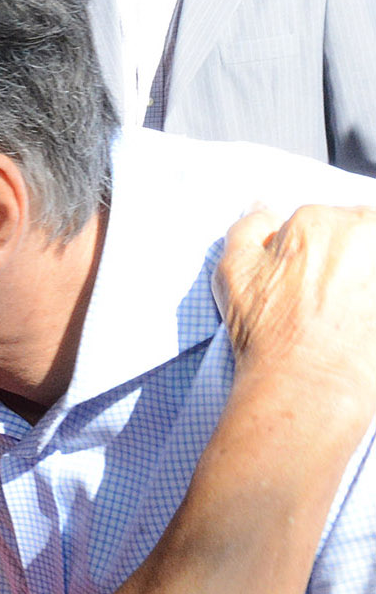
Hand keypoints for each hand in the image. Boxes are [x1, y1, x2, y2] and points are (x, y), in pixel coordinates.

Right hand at [216, 206, 375, 407]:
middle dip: (349, 258)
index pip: (325, 222)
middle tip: (333, 299)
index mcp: (318, 220)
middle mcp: (365, 231)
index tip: (308, 281)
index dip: (314, 253)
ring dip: (366, 276)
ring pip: (373, 258)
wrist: (311, 384)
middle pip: (362, 232)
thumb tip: (265, 209)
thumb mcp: (233, 273)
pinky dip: (373, 298)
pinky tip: (363, 320)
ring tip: (353, 311)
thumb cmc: (269, 332)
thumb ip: (249, 229)